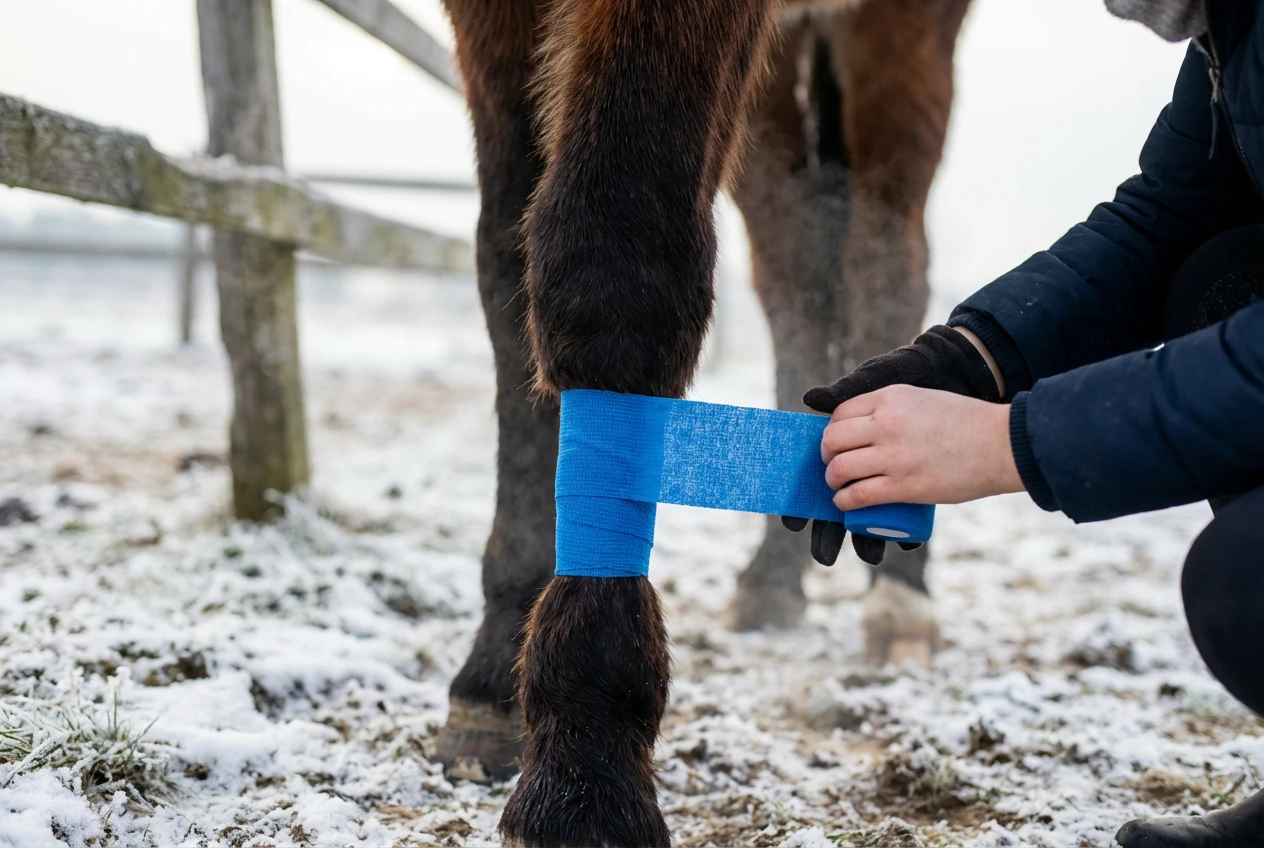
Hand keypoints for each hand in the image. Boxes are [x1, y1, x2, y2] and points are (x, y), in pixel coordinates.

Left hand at [784, 325, 1002, 565]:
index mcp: (891, 398)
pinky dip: (844, 501)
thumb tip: (868, 424)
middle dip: (826, 455)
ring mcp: (893, 455)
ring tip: (838, 485)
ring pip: (839, 468)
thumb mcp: (923, 399)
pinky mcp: (903, 485)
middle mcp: (886, 423)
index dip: (833, 430)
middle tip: (832, 464)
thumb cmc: (967, 422)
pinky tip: (844, 503)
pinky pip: (857, 495)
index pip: (841, 413)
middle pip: (833, 440)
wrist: (1000, 444)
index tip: (838, 442)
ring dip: (832, 480)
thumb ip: (895, 407)